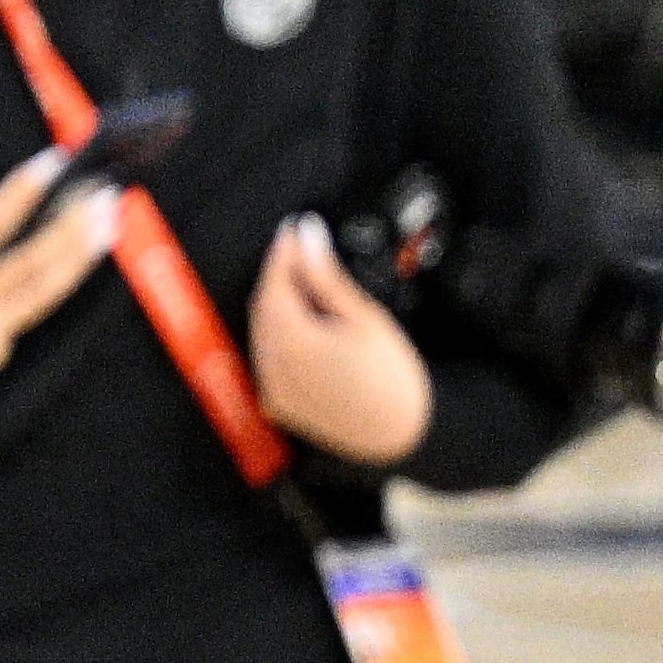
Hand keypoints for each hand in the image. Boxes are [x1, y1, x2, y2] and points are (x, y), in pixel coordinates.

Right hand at [0, 149, 120, 386]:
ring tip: (108, 226)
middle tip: (103, 195)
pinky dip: (47, 286)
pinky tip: (67, 261)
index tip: (56, 159)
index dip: (26, 189)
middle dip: (74, 225)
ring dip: (82, 256)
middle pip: (35, 260)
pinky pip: (25, 314)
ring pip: (46, 291)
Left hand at [252, 214, 430, 466]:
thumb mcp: (363, 318)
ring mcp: (271, 388)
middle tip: (301, 251)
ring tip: (308, 287)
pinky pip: (267, 358)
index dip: (282, 253)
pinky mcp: (277, 403)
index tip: (293, 230)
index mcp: (293, 342)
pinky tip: (305, 327)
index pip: (274, 284)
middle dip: (279, 277)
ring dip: (277, 306)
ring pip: (262, 332)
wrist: (401, 432)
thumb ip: (327, 276)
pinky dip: (279, 337)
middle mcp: (272, 366)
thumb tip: (308, 235)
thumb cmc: (392, 378)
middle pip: (263, 307)